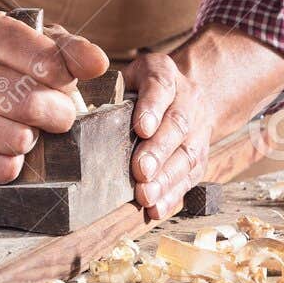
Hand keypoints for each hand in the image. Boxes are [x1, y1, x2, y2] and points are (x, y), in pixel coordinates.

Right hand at [0, 11, 107, 182]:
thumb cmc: (6, 60)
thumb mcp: (37, 41)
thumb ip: (70, 50)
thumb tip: (95, 64)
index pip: (45, 62)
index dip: (67, 79)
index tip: (64, 82)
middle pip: (28, 104)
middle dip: (57, 114)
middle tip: (58, 113)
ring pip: (15, 140)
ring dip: (34, 140)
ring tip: (28, 127)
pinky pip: (0, 169)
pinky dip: (15, 164)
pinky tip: (9, 147)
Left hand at [122, 53, 212, 220]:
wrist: (185, 93)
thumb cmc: (142, 87)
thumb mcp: (126, 76)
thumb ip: (110, 91)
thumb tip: (82, 115)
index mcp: (165, 74)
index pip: (159, 87)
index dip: (151, 108)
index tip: (141, 128)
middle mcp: (188, 100)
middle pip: (176, 125)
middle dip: (158, 151)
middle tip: (141, 171)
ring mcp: (199, 128)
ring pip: (188, 154)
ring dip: (166, 178)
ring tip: (147, 196)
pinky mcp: (201, 154)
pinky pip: (191, 176)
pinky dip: (174, 195)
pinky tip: (158, 208)